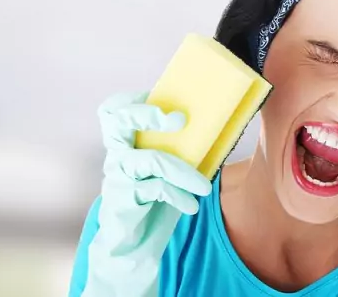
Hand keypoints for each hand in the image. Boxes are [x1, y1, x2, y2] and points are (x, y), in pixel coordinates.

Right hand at [82, 92, 211, 296]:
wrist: (134, 242)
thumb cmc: (157, 196)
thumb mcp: (169, 167)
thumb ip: (183, 146)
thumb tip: (223, 124)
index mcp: (126, 140)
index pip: (114, 110)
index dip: (132, 99)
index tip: (157, 94)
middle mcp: (117, 153)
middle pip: (118, 120)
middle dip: (148, 114)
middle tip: (180, 119)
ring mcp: (118, 175)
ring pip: (149, 160)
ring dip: (183, 171)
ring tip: (205, 186)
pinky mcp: (123, 198)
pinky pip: (154, 190)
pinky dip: (178, 195)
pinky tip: (192, 205)